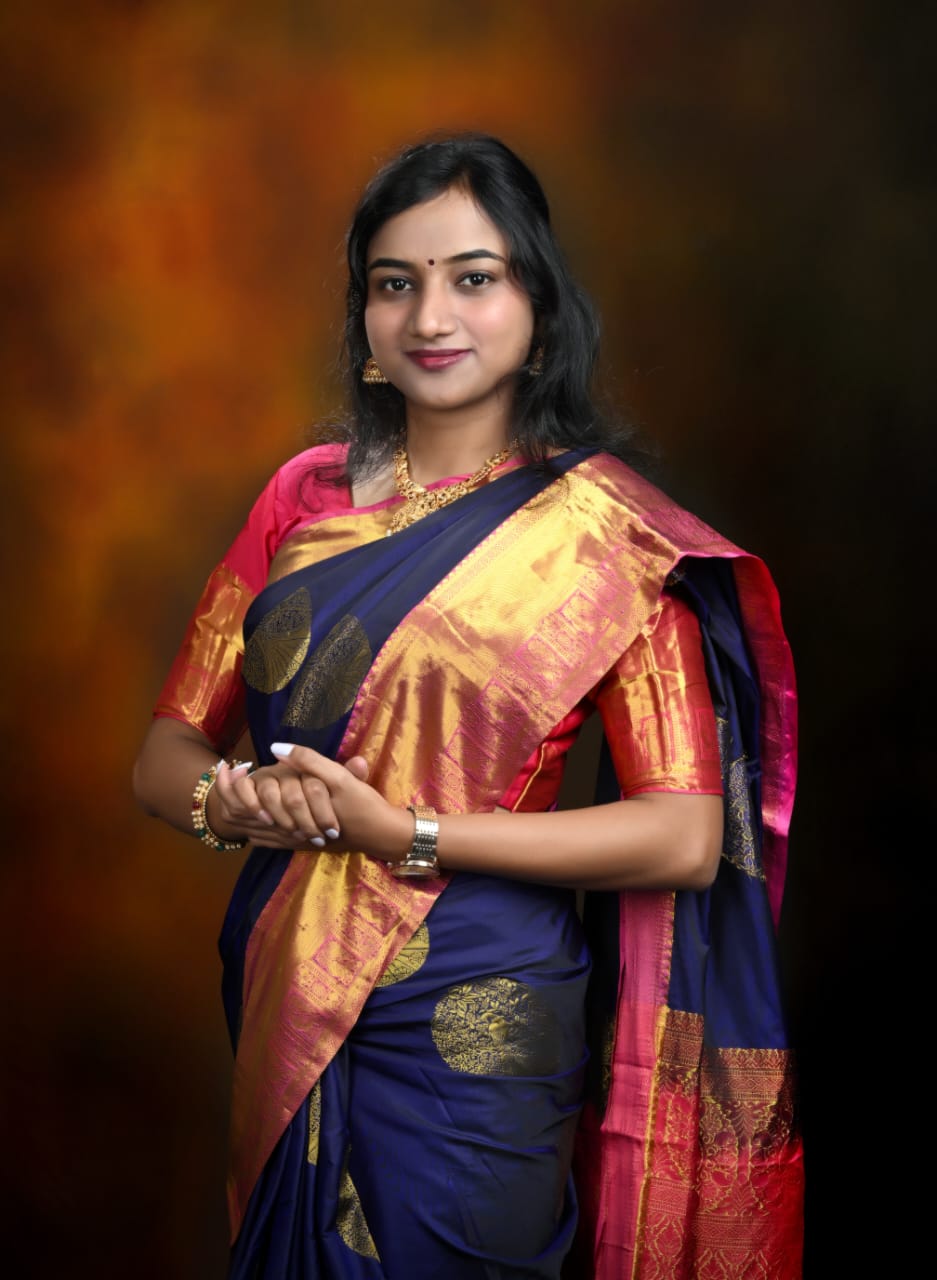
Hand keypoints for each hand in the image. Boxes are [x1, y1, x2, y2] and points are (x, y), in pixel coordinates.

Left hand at [210, 749, 409, 858]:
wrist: (380, 834)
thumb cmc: (361, 805)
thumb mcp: (338, 778)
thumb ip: (307, 761)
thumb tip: (276, 747)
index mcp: (292, 808)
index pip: (248, 798)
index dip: (231, 782)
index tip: (228, 764)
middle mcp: (286, 827)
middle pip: (244, 816)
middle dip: (230, 795)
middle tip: (224, 774)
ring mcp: (290, 839)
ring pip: (252, 829)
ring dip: (239, 811)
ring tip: (231, 794)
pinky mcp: (298, 844)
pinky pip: (265, 840)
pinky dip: (252, 828)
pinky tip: (250, 818)